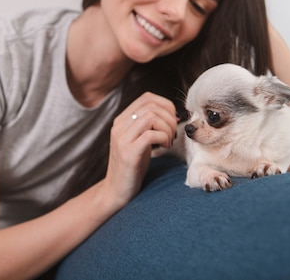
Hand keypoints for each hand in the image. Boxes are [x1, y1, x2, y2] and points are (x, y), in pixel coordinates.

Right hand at [102, 92, 176, 207]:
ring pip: (151, 117)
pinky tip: (165, 147)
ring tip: (169, 140)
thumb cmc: (132, 166)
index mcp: (121, 120)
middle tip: (173, 133)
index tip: (172, 120)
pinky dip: (163, 138)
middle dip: (169, 117)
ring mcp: (122, 139)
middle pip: (151, 105)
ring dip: (167, 127)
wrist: (116, 191)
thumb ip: (148, 125)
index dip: (166, 105)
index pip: (147, 98)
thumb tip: (172, 113)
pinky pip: (150, 135)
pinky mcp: (128, 153)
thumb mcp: (138, 140)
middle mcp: (119, 126)